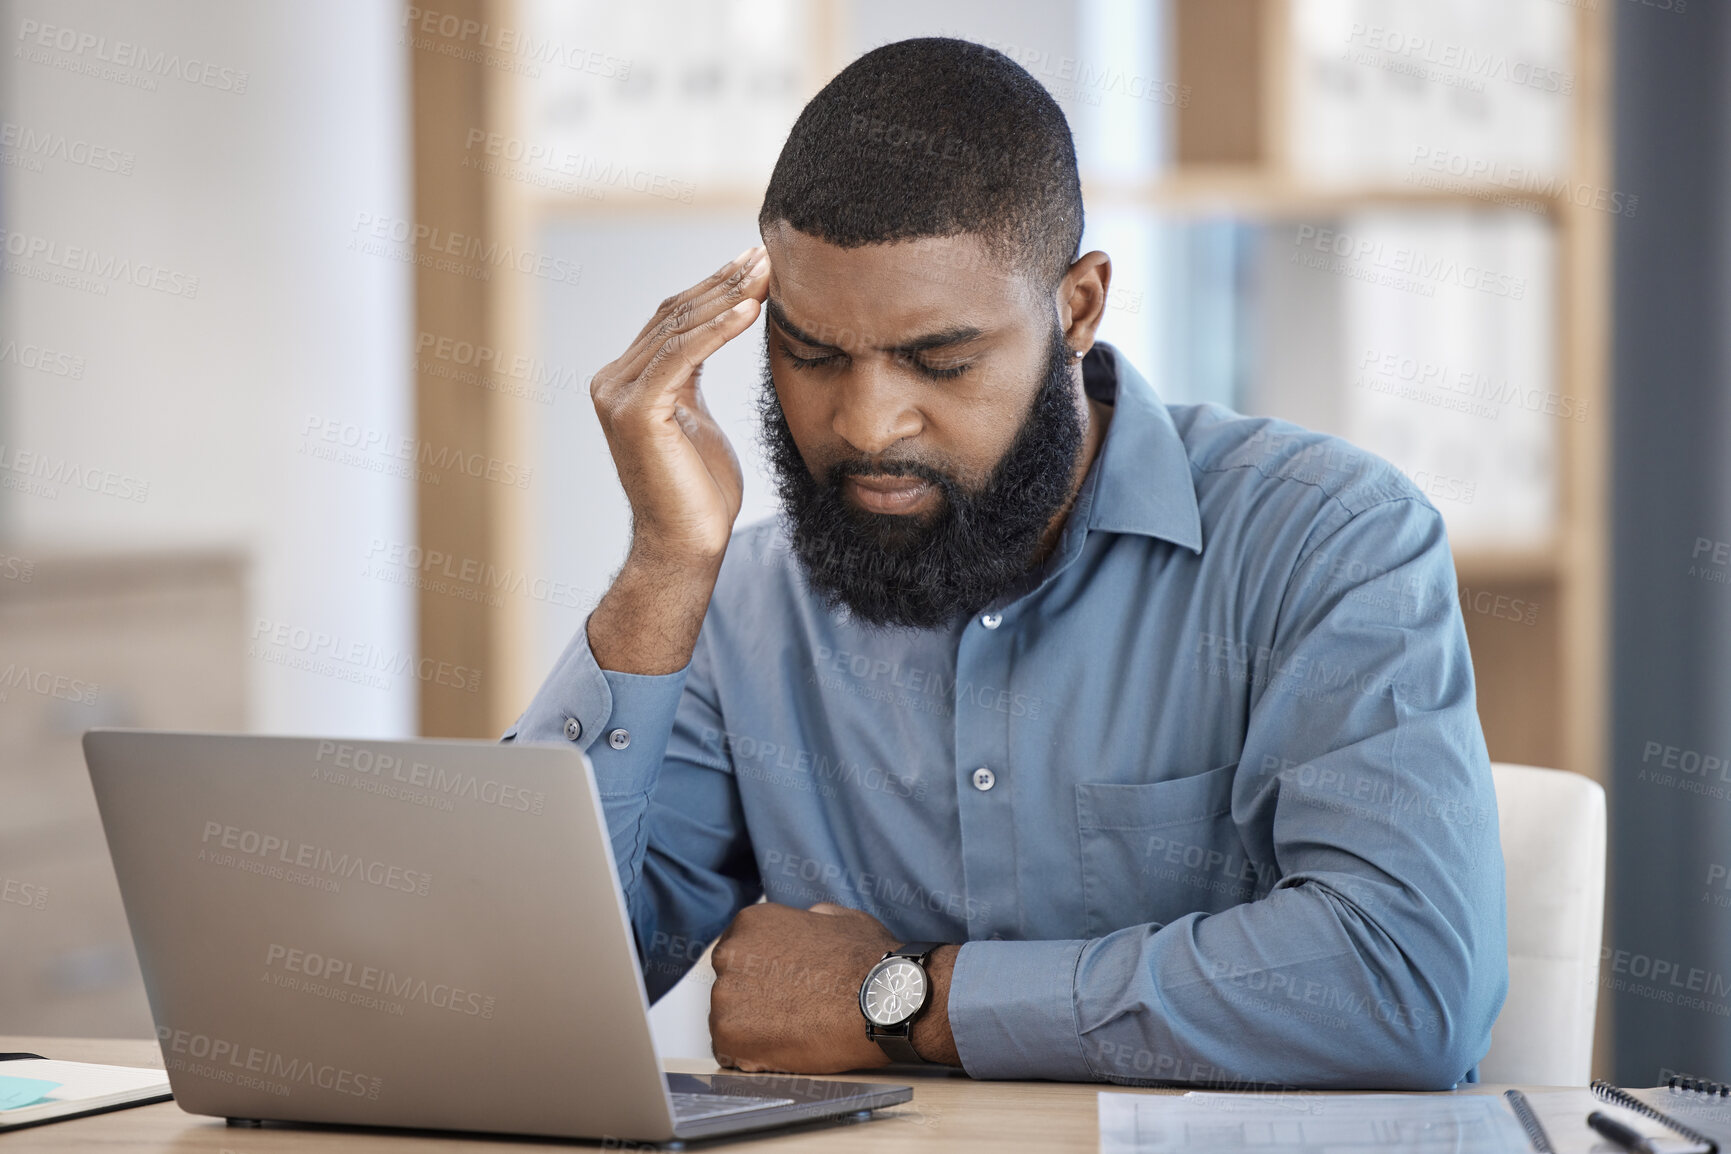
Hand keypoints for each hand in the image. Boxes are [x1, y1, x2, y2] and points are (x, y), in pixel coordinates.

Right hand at [590, 247, 768, 566]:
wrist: (686, 544)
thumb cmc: (699, 491)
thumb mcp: (696, 417)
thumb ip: (693, 373)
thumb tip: (718, 325)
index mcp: (626, 380)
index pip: (674, 319)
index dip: (715, 287)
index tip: (755, 263)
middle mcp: (613, 381)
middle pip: (675, 316)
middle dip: (724, 283)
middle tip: (765, 255)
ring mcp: (618, 394)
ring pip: (679, 330)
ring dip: (728, 297)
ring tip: (767, 274)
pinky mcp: (635, 411)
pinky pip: (683, 356)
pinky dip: (719, 330)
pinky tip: (751, 310)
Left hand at [709, 903, 959, 1073]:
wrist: (880, 1002)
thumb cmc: (867, 961)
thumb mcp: (839, 917)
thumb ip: (809, 917)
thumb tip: (807, 920)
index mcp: (750, 922)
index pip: (738, 953)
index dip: (761, 974)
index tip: (780, 987)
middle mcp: (729, 954)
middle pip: (730, 985)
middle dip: (754, 1000)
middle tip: (790, 1012)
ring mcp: (725, 996)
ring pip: (728, 1019)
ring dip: (753, 1029)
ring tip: (793, 1032)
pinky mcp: (729, 1036)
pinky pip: (730, 1053)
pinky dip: (752, 1057)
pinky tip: (785, 1050)